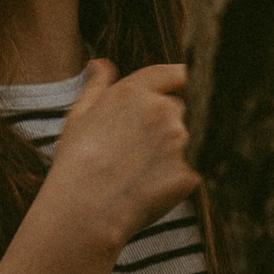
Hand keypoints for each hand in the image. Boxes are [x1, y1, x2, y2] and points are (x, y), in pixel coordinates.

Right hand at [39, 60, 196, 259]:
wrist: (84, 210)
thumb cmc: (76, 163)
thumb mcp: (80, 115)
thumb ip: (97, 86)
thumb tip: (101, 63)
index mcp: (136, 91)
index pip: (177, 73)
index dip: (182, 81)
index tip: (183, 90)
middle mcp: (163, 109)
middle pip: (183, 108)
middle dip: (170, 124)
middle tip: (143, 150)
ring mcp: (181, 140)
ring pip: (192, 136)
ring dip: (178, 149)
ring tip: (147, 170)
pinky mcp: (192, 171)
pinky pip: (197, 167)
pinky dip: (182, 175)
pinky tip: (156, 186)